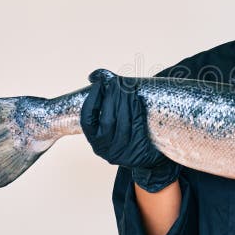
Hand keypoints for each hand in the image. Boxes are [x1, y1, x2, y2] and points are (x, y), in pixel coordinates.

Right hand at [80, 68, 178, 191]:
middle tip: (116, 82)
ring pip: (122, 122)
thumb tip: (94, 75)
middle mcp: (105, 149)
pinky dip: (136, 110)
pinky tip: (136, 98)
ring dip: (125, 101)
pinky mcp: (138, 151)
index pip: (87, 119)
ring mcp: (122, 152)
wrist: (148, 159)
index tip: (98, 85)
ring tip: (127, 87)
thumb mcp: (112, 122)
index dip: (92, 100)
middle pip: (107, 119)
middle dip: (112, 98)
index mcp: (95, 142)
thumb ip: (104, 99)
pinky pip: (136, 126)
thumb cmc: (126, 133)